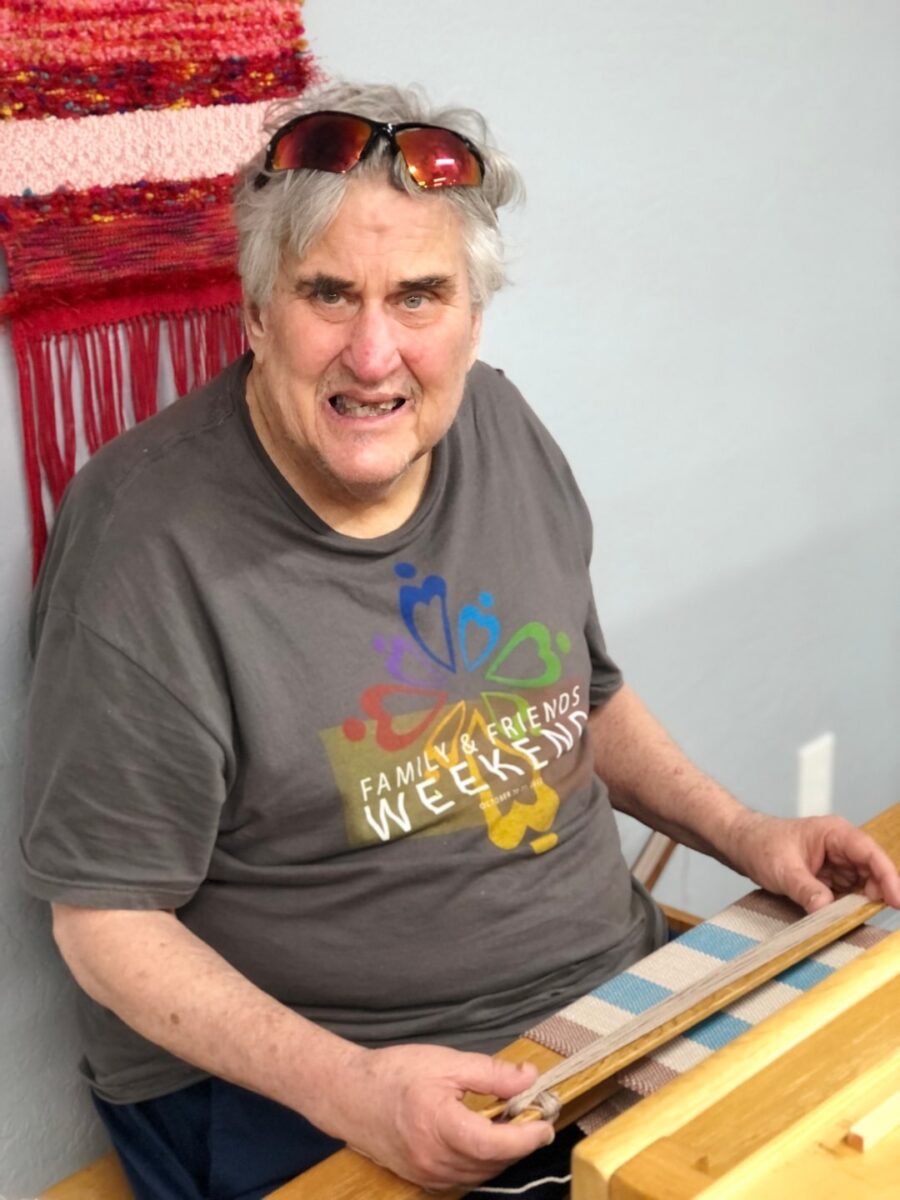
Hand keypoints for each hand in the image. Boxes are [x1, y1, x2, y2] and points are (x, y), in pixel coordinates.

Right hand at [321, 1042, 554, 1189]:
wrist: (349, 1095)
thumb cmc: (393, 1074)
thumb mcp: (445, 1062)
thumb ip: (490, 1073)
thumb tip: (528, 1078)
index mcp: (440, 1127)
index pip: (495, 1144)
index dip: (526, 1137)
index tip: (545, 1123)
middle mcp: (435, 1160)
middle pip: (493, 1162)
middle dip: (519, 1142)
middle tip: (532, 1114)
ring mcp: (428, 1174)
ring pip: (481, 1174)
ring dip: (502, 1153)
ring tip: (510, 1122)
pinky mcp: (424, 1179)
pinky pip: (465, 1177)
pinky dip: (482, 1161)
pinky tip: (484, 1136)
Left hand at [725, 812, 899, 912]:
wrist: (741, 844)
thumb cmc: (760, 844)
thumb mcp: (781, 869)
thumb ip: (805, 889)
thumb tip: (827, 910)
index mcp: (835, 834)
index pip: (870, 854)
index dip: (888, 877)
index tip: (897, 901)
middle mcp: (842, 848)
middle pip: (872, 873)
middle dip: (875, 895)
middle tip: (866, 917)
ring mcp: (838, 864)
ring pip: (862, 887)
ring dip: (859, 904)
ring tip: (847, 919)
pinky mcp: (830, 880)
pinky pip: (847, 896)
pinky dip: (846, 908)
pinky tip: (839, 918)